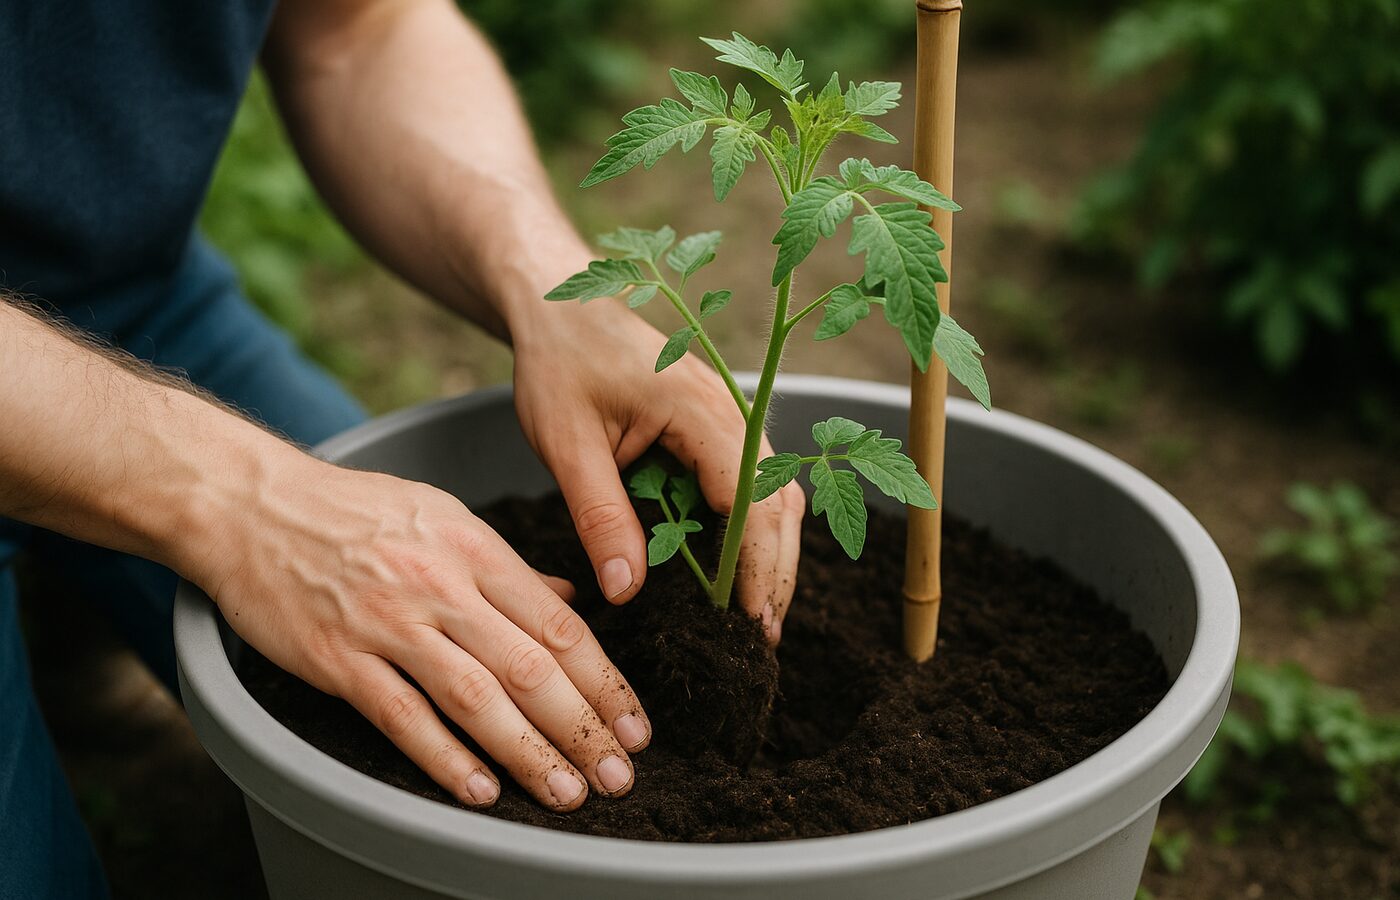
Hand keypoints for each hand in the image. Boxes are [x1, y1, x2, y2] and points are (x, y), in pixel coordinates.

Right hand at [196, 452, 650, 810]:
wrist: (252, 504)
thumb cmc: (354, 510)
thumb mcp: (444, 516)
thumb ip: (509, 567)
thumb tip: (570, 601)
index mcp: (474, 549)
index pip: (559, 625)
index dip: (604, 682)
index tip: (635, 724)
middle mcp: (441, 585)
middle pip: (530, 666)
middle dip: (584, 727)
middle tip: (619, 774)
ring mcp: (389, 623)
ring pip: (476, 697)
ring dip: (529, 752)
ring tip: (567, 791)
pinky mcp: (338, 658)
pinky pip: (402, 715)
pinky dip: (443, 757)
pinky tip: (480, 789)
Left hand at [512, 290, 805, 639]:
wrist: (559, 305)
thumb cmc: (558, 364)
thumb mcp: (567, 445)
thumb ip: (600, 517)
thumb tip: (627, 593)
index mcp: (698, 408)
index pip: (747, 498)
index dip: (754, 564)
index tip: (751, 620)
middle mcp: (730, 409)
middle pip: (776, 500)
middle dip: (775, 570)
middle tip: (764, 638)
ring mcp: (730, 414)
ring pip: (773, 491)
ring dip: (771, 552)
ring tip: (759, 614)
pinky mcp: (719, 424)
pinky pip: (751, 479)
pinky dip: (753, 526)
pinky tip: (737, 568)